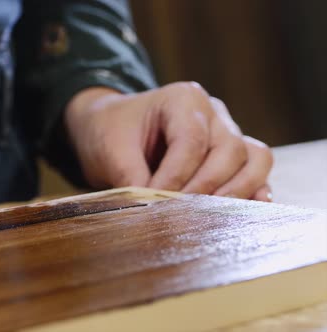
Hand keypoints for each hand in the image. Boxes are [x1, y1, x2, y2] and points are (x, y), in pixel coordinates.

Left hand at [64, 82, 273, 200]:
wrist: (111, 127)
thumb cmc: (111, 131)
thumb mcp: (110, 148)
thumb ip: (130, 177)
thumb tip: (150, 211)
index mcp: (184, 99)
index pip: (192, 140)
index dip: (176, 176)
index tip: (156, 201)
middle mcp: (213, 113)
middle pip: (231, 150)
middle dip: (207, 187)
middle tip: (181, 213)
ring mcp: (228, 133)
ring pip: (255, 159)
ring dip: (237, 191)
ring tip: (210, 217)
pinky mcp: (232, 157)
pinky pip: (256, 172)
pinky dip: (252, 193)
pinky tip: (240, 214)